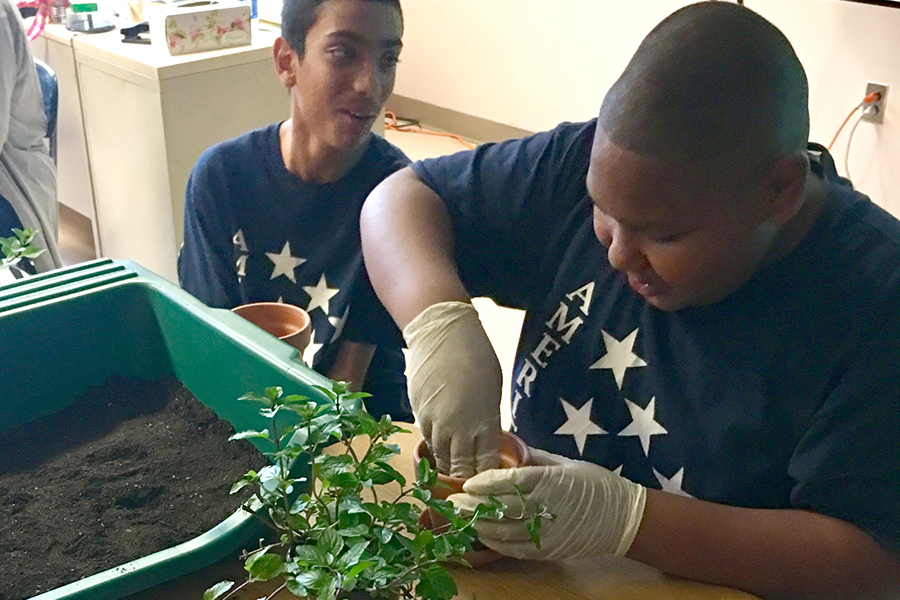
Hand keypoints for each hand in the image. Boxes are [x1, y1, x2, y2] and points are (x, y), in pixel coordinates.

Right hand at [403, 301, 502, 477]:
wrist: (441, 333)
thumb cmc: (476, 356)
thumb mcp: (492, 391)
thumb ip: (488, 419)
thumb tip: (484, 441)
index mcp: (483, 420)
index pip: (484, 463)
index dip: (485, 473)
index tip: (487, 477)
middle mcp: (458, 427)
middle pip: (460, 467)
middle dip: (465, 475)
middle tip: (470, 477)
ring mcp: (435, 422)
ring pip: (440, 458)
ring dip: (448, 464)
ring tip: (454, 466)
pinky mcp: (418, 414)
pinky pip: (428, 440)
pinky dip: (435, 447)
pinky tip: (442, 446)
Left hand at [449, 449, 646, 559]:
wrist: (624, 518)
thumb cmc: (595, 484)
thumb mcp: (566, 463)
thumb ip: (536, 459)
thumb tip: (509, 449)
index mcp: (549, 481)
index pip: (508, 482)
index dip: (484, 483)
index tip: (466, 483)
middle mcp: (545, 507)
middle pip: (500, 507)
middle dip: (473, 505)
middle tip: (451, 503)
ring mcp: (547, 531)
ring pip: (503, 531)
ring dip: (479, 525)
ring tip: (460, 519)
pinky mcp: (548, 549)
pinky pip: (515, 549)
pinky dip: (496, 543)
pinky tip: (482, 535)